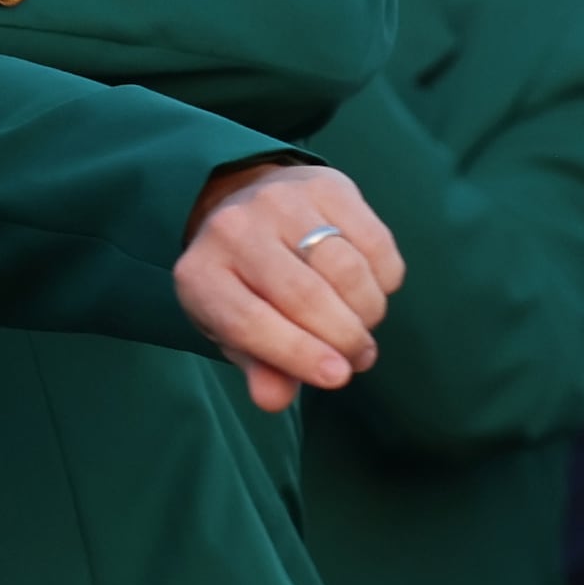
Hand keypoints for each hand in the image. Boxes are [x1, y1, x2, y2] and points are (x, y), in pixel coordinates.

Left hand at [175, 161, 402, 411]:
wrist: (243, 202)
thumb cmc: (242, 283)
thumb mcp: (233, 328)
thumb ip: (256, 366)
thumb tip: (274, 400)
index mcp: (199, 274)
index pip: (248, 322)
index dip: (298, 355)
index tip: (337, 378)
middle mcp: (233, 230)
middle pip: (304, 296)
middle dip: (343, 338)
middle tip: (359, 358)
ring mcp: (280, 201)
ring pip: (346, 269)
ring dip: (367, 311)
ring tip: (362, 327)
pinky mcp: (326, 184)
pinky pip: (375, 242)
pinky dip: (384, 278)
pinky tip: (370, 289)